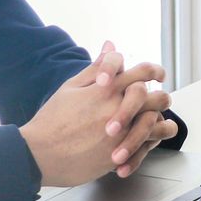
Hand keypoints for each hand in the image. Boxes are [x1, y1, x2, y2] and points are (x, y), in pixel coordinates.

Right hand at [18, 42, 171, 185]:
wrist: (38, 154)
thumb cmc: (52, 120)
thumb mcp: (71, 87)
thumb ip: (96, 67)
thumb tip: (111, 46)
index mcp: (106, 89)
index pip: (141, 71)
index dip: (154, 70)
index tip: (159, 74)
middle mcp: (116, 108)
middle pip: (155, 97)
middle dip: (161, 97)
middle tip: (161, 100)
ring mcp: (119, 133)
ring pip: (156, 123)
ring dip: (162, 122)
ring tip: (161, 123)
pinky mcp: (118, 154)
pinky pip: (146, 147)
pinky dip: (153, 143)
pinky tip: (151, 141)